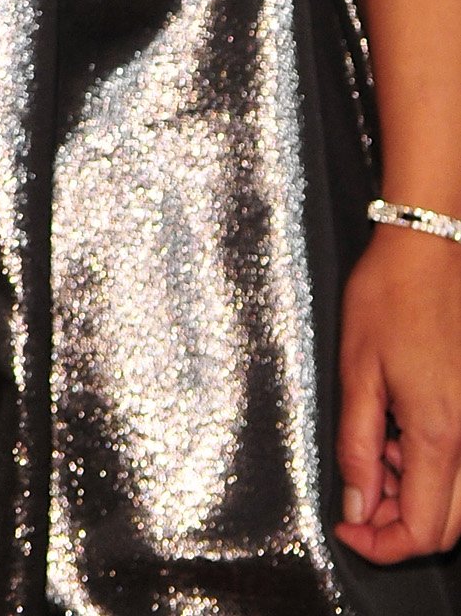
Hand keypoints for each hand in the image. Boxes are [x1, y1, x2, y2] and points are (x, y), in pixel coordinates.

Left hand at [336, 221, 460, 560]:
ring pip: (460, 504)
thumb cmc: (390, 299)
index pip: (421, 530)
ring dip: (417, 499)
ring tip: (378, 454)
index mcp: (440, 434)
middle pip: (447, 528)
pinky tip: (402, 438)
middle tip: (359, 497)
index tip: (348, 529)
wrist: (429, 252)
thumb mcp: (357, 373)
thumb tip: (357, 506)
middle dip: (399, 528)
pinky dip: (433, 471)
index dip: (381, 545)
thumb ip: (358, 448)